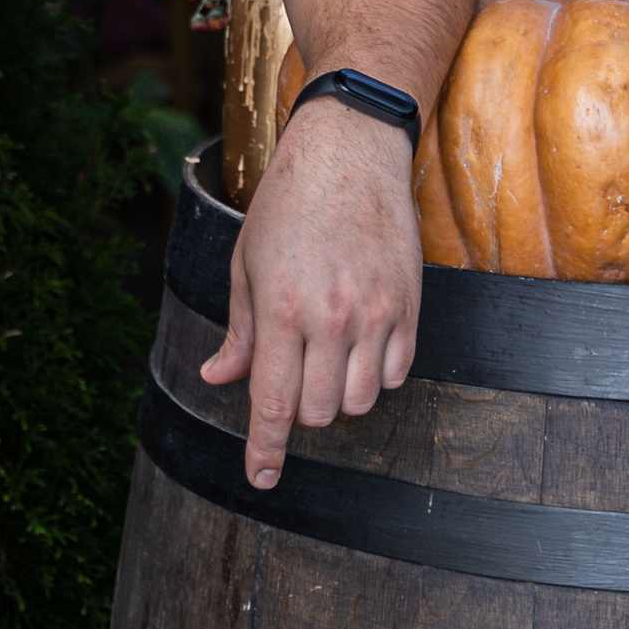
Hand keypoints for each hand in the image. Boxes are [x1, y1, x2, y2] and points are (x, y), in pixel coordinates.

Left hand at [202, 95, 421, 492]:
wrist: (350, 150)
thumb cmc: (288, 202)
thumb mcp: (246, 262)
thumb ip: (239, 329)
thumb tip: (219, 377)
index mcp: (281, 310)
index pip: (271, 404)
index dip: (264, 450)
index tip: (260, 478)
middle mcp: (330, 320)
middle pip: (317, 413)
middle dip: (298, 409)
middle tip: (290, 373)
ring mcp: (376, 315)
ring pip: (359, 402)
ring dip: (338, 396)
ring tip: (324, 358)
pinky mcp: (410, 306)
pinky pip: (395, 374)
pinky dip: (374, 376)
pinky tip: (358, 346)